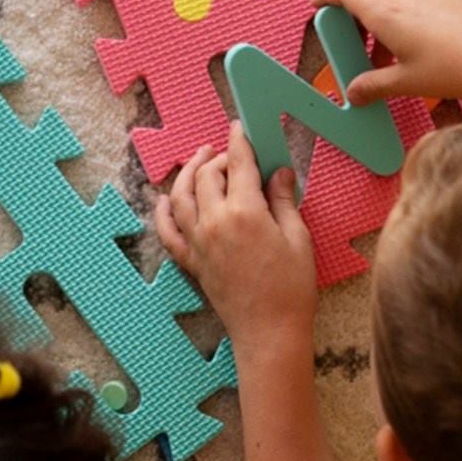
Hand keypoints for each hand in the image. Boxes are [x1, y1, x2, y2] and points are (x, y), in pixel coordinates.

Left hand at [155, 122, 316, 348]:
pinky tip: (165, 199)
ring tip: (198, 161)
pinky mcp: (191, 262)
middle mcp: (214, 222)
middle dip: (217, 158)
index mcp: (244, 212)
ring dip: (188, 174)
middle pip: (206, 176)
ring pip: (181, 196)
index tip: (240, 128)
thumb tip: (280, 172)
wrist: (269, 332)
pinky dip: (163, 212)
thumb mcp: (298, 238)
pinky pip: (167, 232)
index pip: (238, 164)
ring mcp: (198, 243)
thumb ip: (284, 201)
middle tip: (231, 153)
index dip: (239, 141)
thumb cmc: (291, 288)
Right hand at [311, 0, 461, 128]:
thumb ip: (373, 86)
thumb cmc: (451, 72)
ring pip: (398, 0)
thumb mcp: (404, 84)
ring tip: (390, 56)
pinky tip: (423, 47)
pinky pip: (423, 3)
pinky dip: (411, 20)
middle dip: (357, 18)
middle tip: (355, 44)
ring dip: (385, 21)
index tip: (317, 4)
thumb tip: (354, 93)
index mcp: (386, 13)